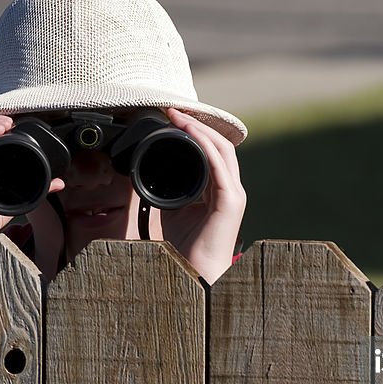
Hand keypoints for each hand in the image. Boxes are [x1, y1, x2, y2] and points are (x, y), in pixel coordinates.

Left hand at [159, 108, 245, 283]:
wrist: (193, 273)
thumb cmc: (183, 247)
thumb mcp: (170, 209)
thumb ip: (167, 189)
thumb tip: (149, 171)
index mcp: (218, 190)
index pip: (212, 151)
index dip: (194, 132)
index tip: (172, 118)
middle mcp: (229, 188)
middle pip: (219, 145)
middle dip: (196, 124)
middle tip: (173, 110)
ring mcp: (233, 193)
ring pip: (221, 149)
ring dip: (199, 130)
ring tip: (179, 117)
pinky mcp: (230, 200)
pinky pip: (218, 164)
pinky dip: (204, 145)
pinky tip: (190, 133)